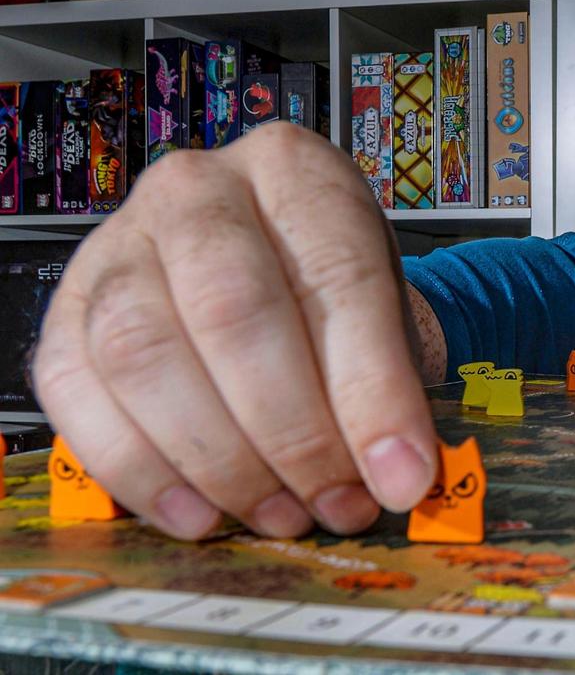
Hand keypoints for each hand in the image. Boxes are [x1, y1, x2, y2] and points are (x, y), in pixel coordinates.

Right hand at [33, 123, 440, 539]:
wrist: (261, 261)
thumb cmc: (325, 288)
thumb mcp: (383, 308)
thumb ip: (390, 381)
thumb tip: (401, 477)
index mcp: (295, 169)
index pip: (338, 276)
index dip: (372, 389)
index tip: (401, 475)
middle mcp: (197, 189)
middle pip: (233, 311)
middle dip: (293, 433)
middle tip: (335, 504)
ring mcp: (118, 244)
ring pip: (146, 353)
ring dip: (219, 461)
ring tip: (278, 514)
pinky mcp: (64, 309)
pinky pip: (77, 394)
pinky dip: (139, 471)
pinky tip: (198, 513)